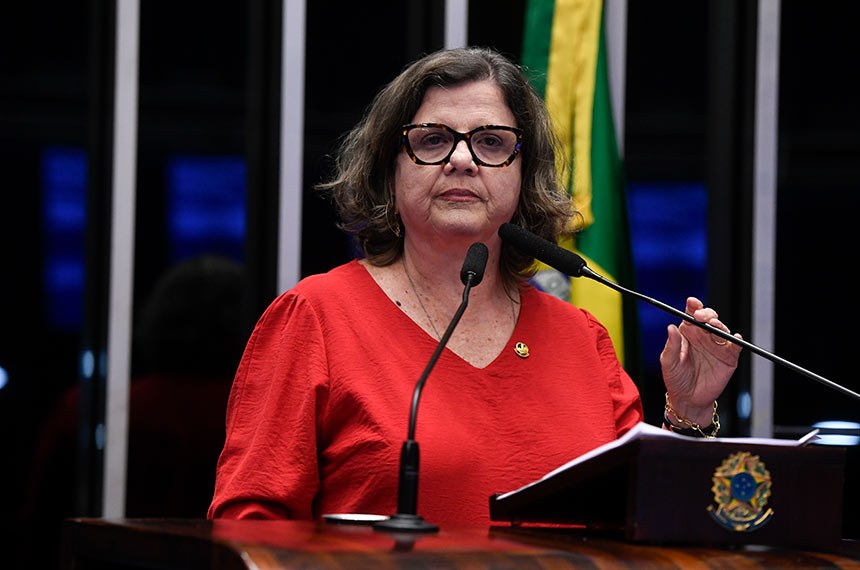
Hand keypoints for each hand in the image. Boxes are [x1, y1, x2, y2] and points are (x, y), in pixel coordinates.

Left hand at [659, 297, 741, 425]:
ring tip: (713, 326)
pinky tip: (734, 338)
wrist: (688, 399)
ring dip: (719, 325)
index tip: (692, 302)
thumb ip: (671, 345)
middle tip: (701, 317)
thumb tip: (670, 327)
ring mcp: (717, 346)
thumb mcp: (668, 361)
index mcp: (688, 332)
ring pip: (722, 329)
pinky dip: (736, 341)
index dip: (693, 306)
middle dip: (706, 313)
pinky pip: (734, 346)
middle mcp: (704, 336)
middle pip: (709, 318)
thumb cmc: (676, 378)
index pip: (692, 314)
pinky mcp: (728, 358)